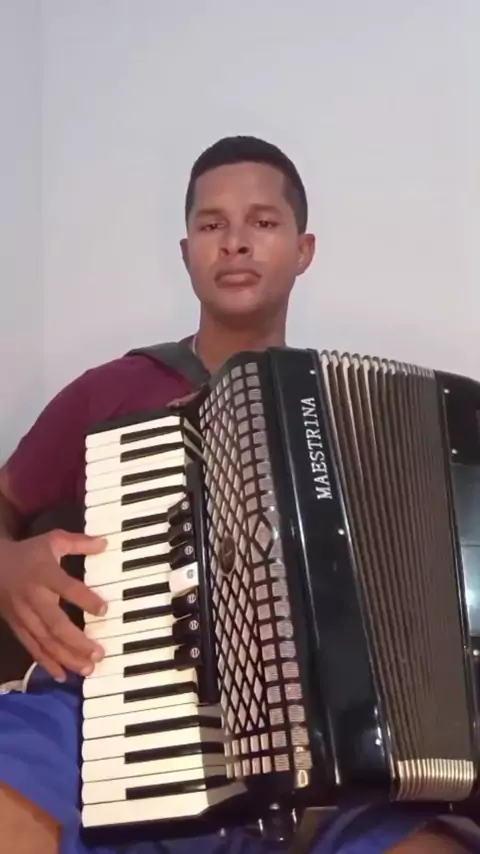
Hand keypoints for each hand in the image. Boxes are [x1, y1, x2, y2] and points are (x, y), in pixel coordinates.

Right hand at [0, 529, 106, 680]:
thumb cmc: (28, 553)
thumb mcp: (53, 540)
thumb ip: (79, 542)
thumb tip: (105, 543)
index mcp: (44, 573)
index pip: (66, 587)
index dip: (85, 599)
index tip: (104, 609)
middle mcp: (33, 597)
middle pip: (55, 624)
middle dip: (77, 641)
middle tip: (99, 654)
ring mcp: (24, 616)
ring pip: (44, 641)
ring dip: (66, 657)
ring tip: (87, 669)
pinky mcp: (17, 627)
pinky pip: (32, 648)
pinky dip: (46, 663)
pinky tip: (62, 675)